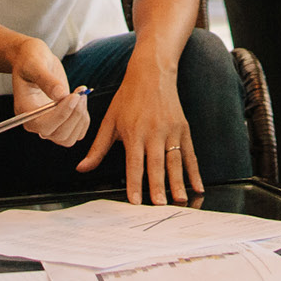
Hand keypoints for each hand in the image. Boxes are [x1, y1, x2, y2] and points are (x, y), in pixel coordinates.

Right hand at [7, 38, 88, 146]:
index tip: (74, 95)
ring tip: (81, 93)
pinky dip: (84, 119)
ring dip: (81, 117)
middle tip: (80, 92)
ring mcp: (50, 125)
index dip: (62, 114)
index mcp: (25, 112)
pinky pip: (78, 132)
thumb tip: (60, 94)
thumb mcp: (35, 64)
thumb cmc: (31, 60)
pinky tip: (81, 100)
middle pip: (60, 135)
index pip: (44, 126)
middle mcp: (36, 123)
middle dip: (74, 114)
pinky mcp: (62, 122)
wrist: (34, 59)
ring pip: (70, 137)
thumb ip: (46, 80)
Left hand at [79, 57, 202, 203]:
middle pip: (156, 165)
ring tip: (180, 200)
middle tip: (160, 206)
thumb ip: (97, 148)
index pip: (134, 163)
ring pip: (175, 161)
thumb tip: (82, 168)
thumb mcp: (109, 121)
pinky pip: (190, 154)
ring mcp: (171, 131)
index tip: (135, 201)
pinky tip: (198, 186)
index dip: (134, 183)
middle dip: (158, 187)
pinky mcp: (183, 129)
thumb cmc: (128, 97)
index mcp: (134, 132)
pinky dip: (195, 171)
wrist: (151, 73)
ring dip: (178, 182)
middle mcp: (154, 133)